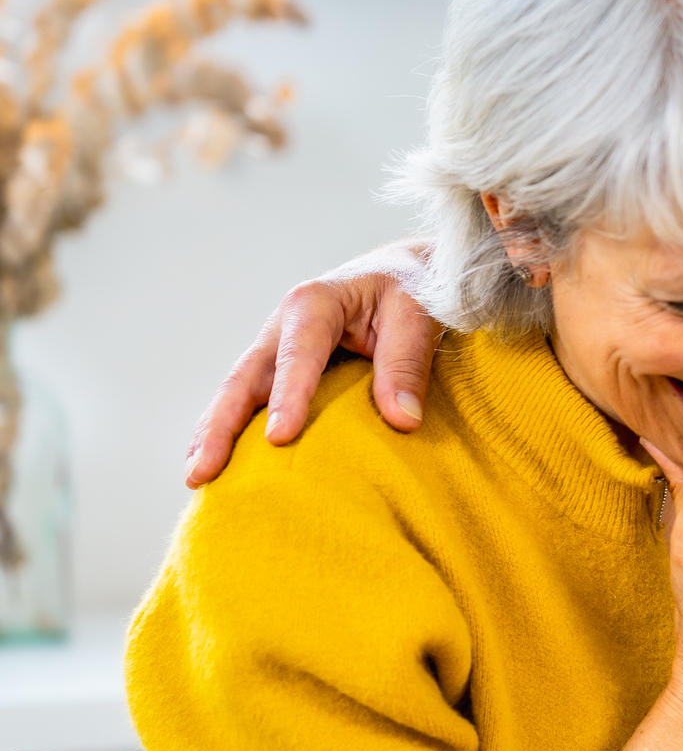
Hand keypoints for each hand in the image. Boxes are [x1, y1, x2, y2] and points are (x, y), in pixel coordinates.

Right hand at [184, 242, 438, 487]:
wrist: (404, 273)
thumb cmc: (412, 291)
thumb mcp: (418, 315)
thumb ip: (407, 364)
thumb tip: (402, 420)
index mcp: (314, 304)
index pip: (298, 355)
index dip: (287, 396)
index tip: (279, 438)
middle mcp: (283, 325)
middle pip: (245, 378)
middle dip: (222, 425)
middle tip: (203, 471)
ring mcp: (275, 347)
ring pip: (237, 392)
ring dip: (214, 433)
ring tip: (197, 477)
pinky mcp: (279, 366)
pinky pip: (250, 400)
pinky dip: (232, 430)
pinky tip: (220, 464)